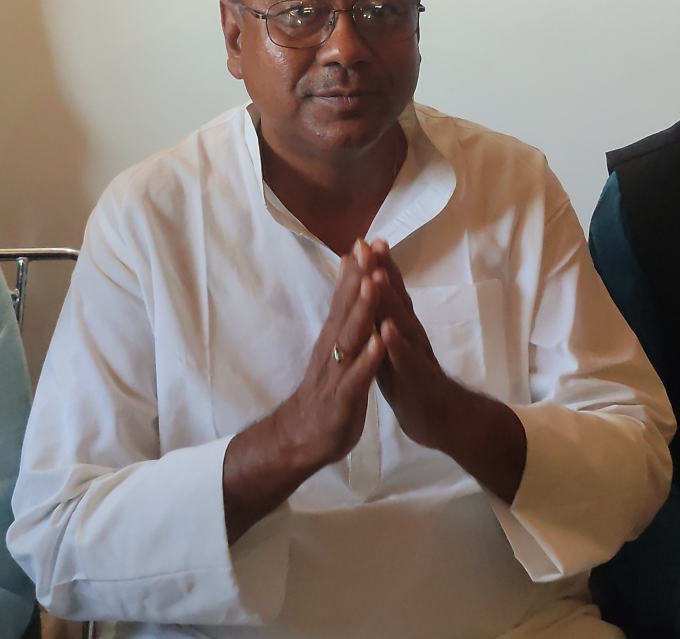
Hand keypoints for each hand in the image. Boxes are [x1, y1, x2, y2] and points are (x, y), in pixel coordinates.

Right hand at [221, 254, 386, 540]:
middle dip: (360, 277)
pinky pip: (357, 376)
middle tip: (369, 247)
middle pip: (347, 308)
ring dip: (363, 309)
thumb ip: (342, 323)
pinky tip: (379, 341)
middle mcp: (332, 349)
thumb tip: (349, 289)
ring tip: (374, 282)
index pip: (345, 299)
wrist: (300, 440)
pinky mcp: (342, 399)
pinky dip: (368, 358)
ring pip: (351, 336)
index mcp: (334, 339)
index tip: (367, 239)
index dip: (357, 270)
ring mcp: (336, 373)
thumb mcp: (335, 355)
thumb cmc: (325, 396)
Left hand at [358, 239, 466, 447]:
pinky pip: (406, 361)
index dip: (378, 267)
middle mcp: (412, 337)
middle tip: (372, 243)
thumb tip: (373, 300)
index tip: (364, 240)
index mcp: (403, 331)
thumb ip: (385, 325)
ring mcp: (416, 357)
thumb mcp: (395, 351)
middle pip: (396, 299)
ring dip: (390, 300)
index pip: (390, 294)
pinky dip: (396, 345)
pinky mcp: (417, 381)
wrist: (446, 423)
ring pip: (402, 324)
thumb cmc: (416, 386)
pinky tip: (386, 330)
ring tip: (377, 275)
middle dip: (384, 271)